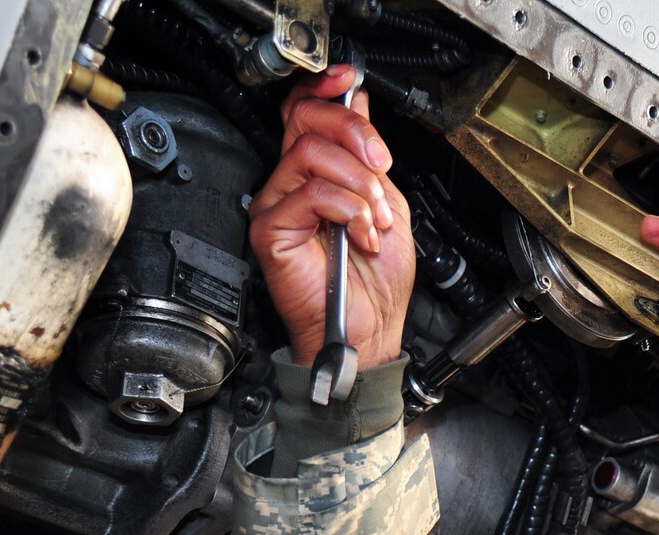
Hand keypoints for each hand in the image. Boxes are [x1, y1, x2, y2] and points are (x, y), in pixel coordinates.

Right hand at [248, 65, 414, 370]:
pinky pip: (311, 192)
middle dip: (354, 133)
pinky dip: (348, 209)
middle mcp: (293, 183)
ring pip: (311, 152)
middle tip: (380, 165)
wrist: (370, 331)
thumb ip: (370, 158)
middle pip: (306, 119)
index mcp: (318, 173)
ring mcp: (279, 204)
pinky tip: (361, 236)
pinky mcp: (271, 228)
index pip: (306, 111)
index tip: (350, 80)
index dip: (325, 89)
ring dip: (359, 184)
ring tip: (375, 220)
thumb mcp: (387, 204)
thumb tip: (359, 105)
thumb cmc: (375, 283)